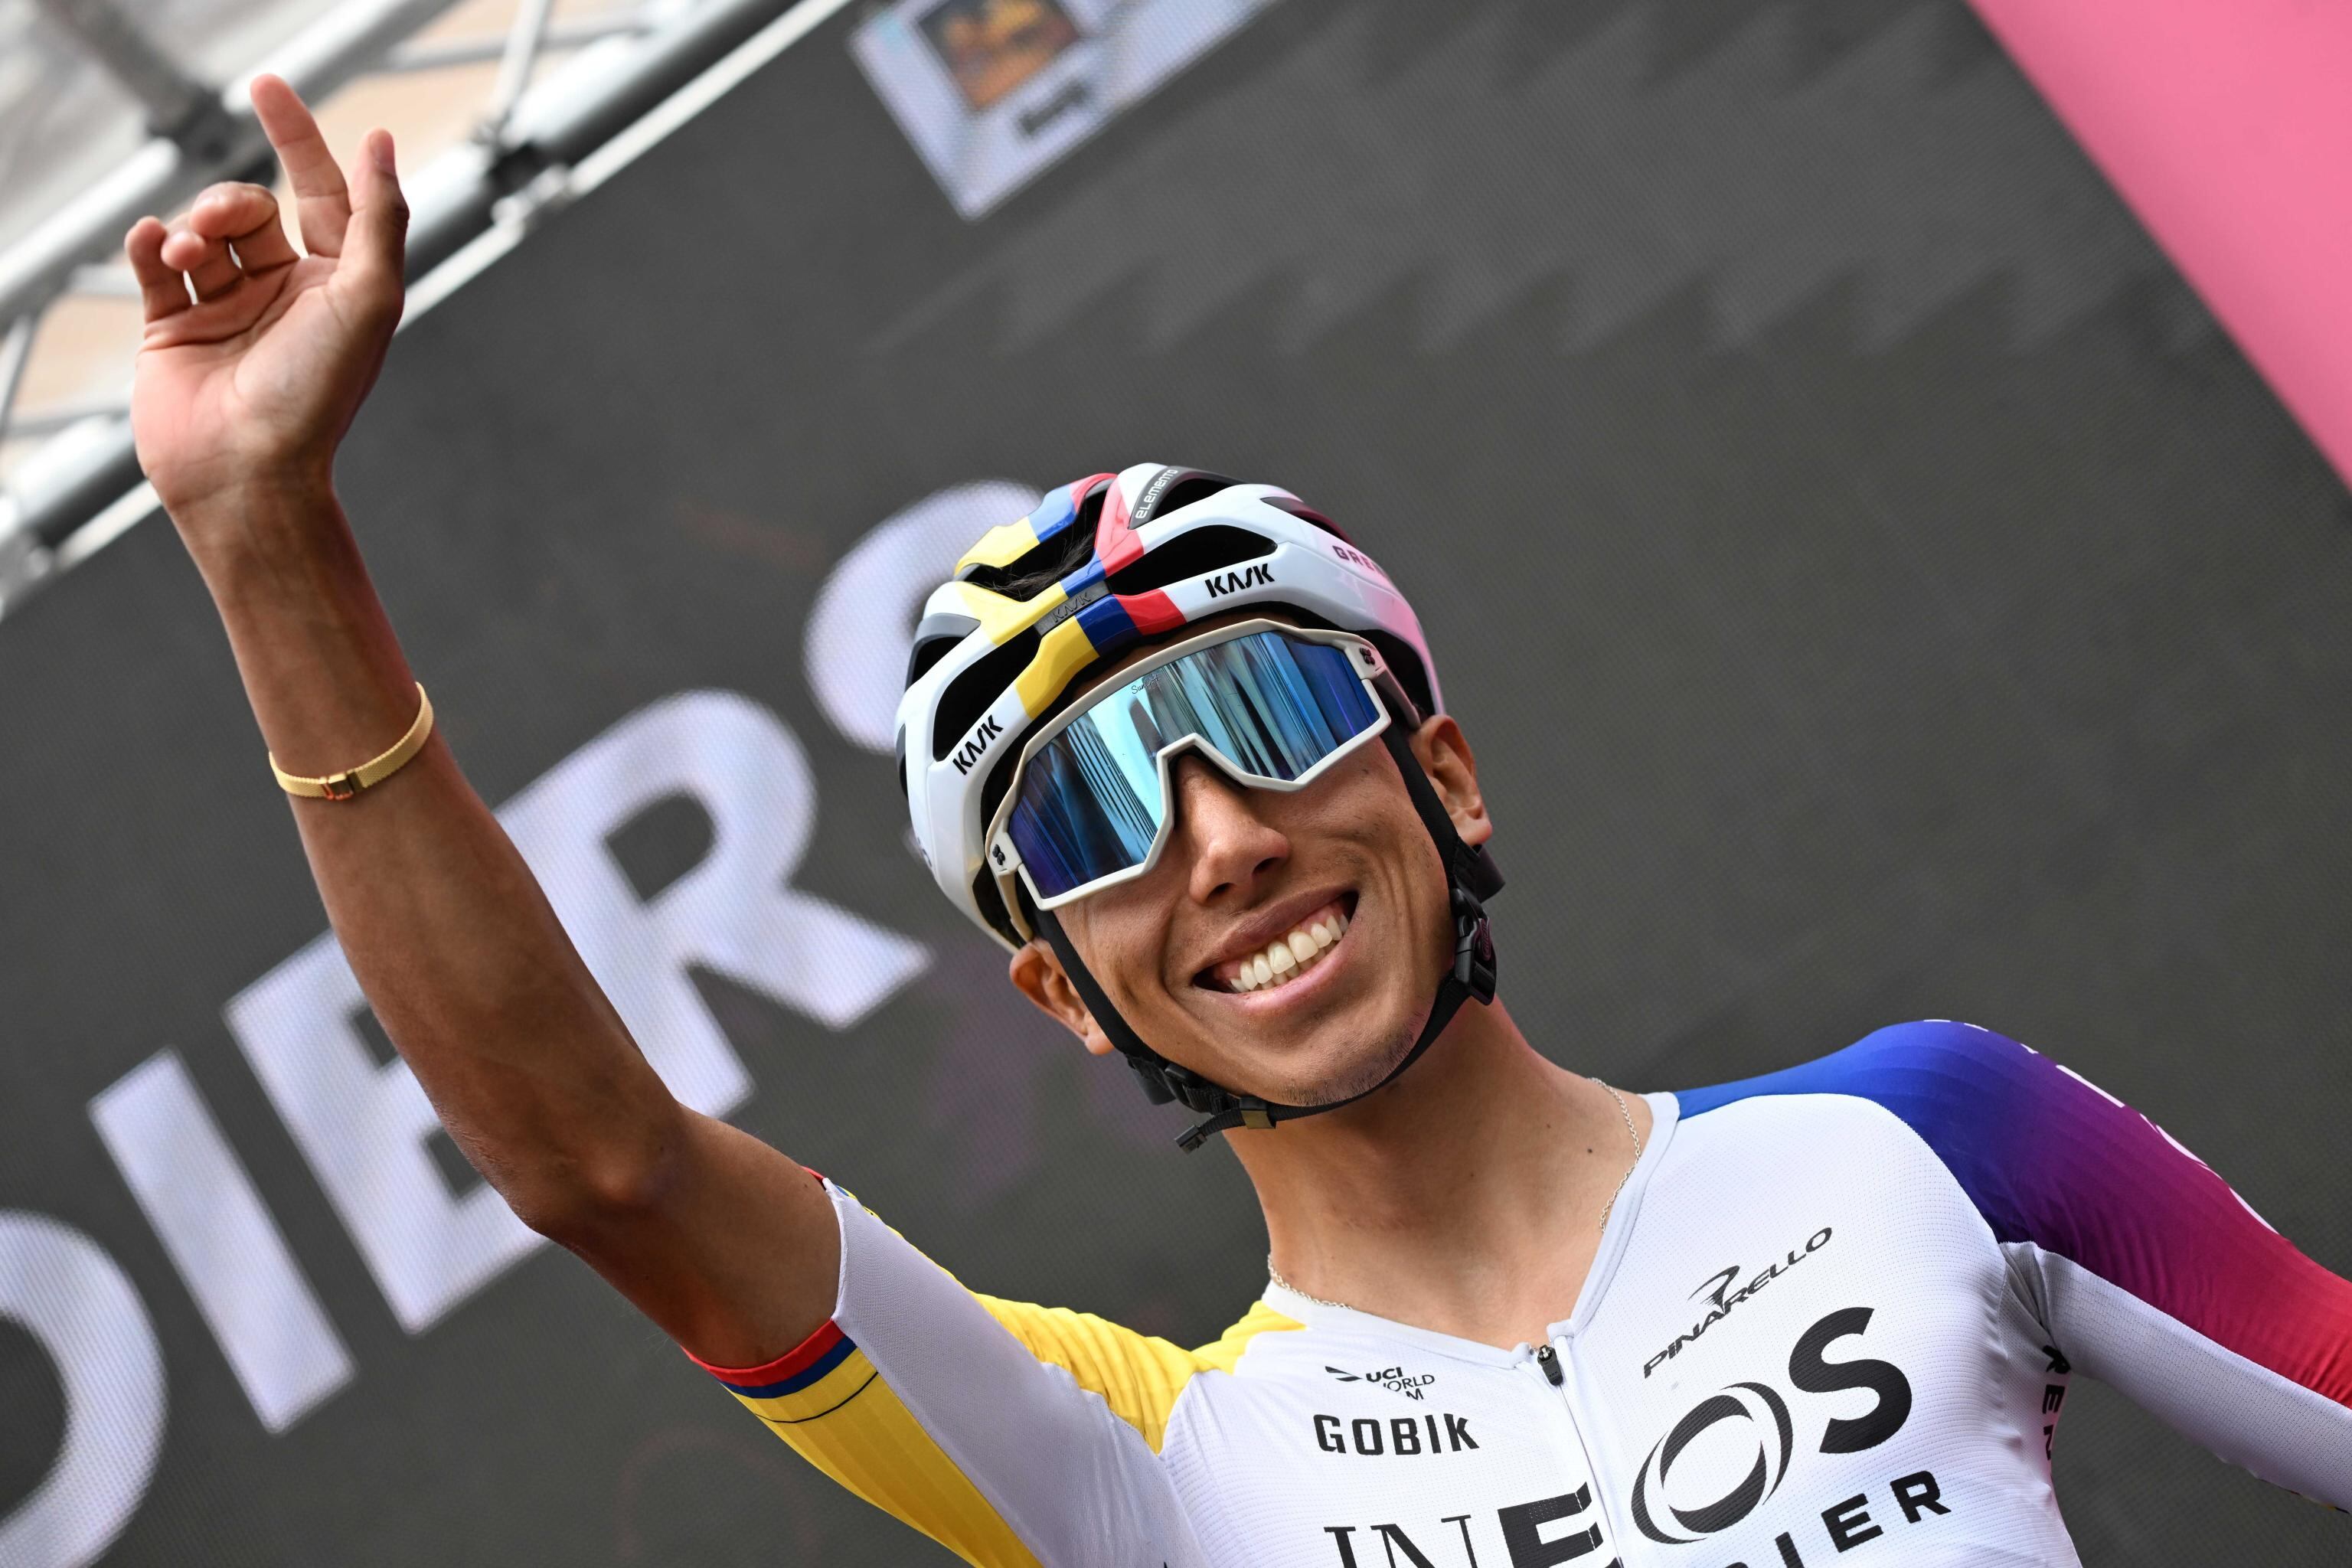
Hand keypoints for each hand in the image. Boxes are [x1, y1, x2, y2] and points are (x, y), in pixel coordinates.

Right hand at [126, 75, 406, 524]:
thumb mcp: (369, 296)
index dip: (299, 137)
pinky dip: (150, 242)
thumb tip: (379, 142)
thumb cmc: (318, 391)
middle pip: (251, 206)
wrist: (248, 471)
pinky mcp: (173, 328)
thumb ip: (379, 216)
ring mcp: (228, 309)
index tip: (269, 85)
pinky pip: (153, 260)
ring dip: (194, 224)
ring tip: (191, 254)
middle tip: (226, 224)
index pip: (322, 192)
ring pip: (201, 228)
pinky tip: (155, 245)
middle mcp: (287, 293)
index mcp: (340, 284)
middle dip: (232, 199)